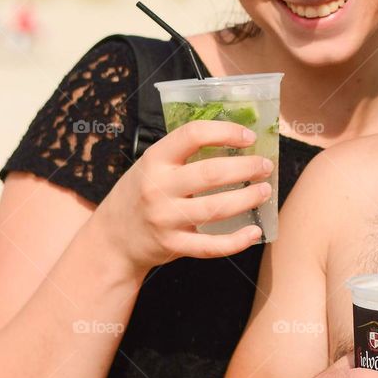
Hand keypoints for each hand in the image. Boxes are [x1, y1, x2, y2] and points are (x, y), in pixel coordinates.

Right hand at [96, 121, 274, 273]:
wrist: (113, 237)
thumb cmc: (142, 192)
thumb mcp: (152, 165)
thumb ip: (184, 154)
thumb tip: (237, 140)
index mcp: (155, 159)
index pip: (192, 135)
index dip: (225, 132)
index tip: (249, 137)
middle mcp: (158, 187)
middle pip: (210, 174)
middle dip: (246, 168)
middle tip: (265, 166)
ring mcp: (165, 219)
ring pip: (215, 208)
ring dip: (247, 199)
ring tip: (264, 191)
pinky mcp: (173, 245)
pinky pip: (210, 246)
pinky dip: (236, 241)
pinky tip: (255, 232)